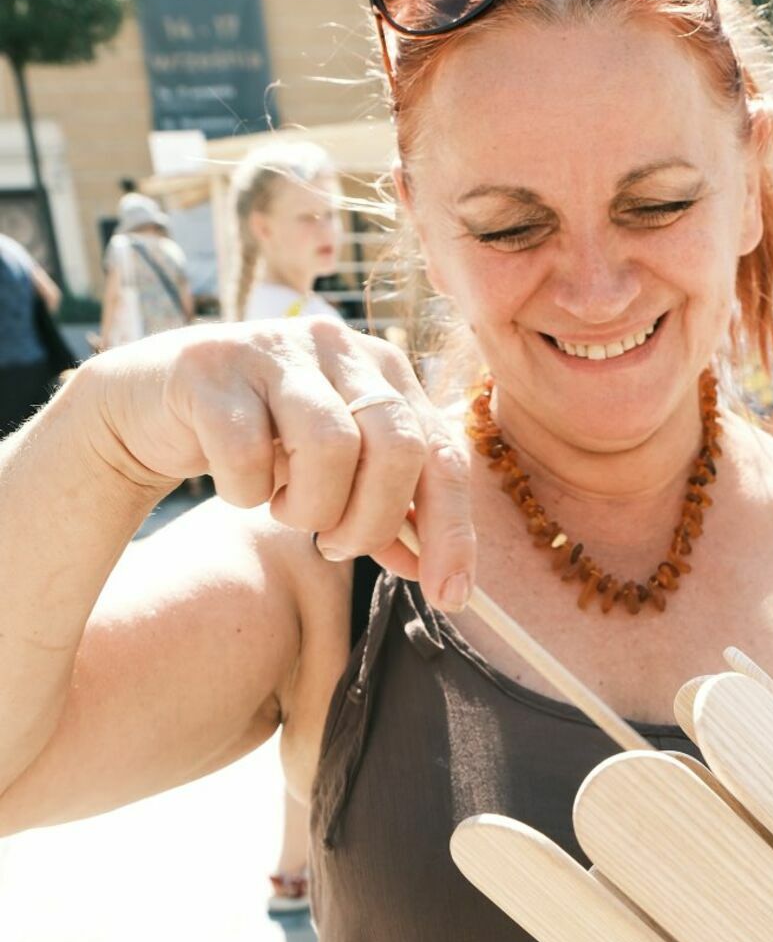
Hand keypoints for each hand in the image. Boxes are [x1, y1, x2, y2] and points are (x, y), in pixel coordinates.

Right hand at [83, 318, 474, 607]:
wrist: (150, 407)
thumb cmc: (262, 442)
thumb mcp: (336, 475)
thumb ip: (391, 514)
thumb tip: (444, 578)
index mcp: (384, 369)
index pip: (442, 452)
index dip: (452, 530)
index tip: (450, 596)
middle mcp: (338, 345)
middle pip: (397, 445)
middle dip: (373, 520)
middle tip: (336, 545)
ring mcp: (274, 349)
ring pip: (330, 447)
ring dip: (309, 509)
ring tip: (283, 510)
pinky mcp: (210, 367)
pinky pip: (248, 454)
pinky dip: (246, 494)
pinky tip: (237, 488)